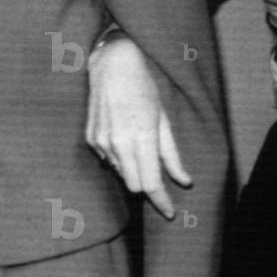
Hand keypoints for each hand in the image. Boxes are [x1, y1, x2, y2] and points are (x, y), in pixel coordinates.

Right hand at [86, 36, 191, 218]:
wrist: (112, 64)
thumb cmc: (144, 87)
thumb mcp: (163, 118)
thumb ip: (171, 154)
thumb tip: (185, 181)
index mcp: (142, 137)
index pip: (150, 183)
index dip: (161, 201)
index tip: (170, 213)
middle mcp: (119, 143)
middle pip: (134, 186)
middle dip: (146, 185)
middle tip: (157, 177)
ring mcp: (102, 142)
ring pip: (121, 173)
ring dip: (132, 168)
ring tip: (137, 140)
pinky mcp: (91, 139)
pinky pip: (108, 160)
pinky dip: (118, 156)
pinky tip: (122, 133)